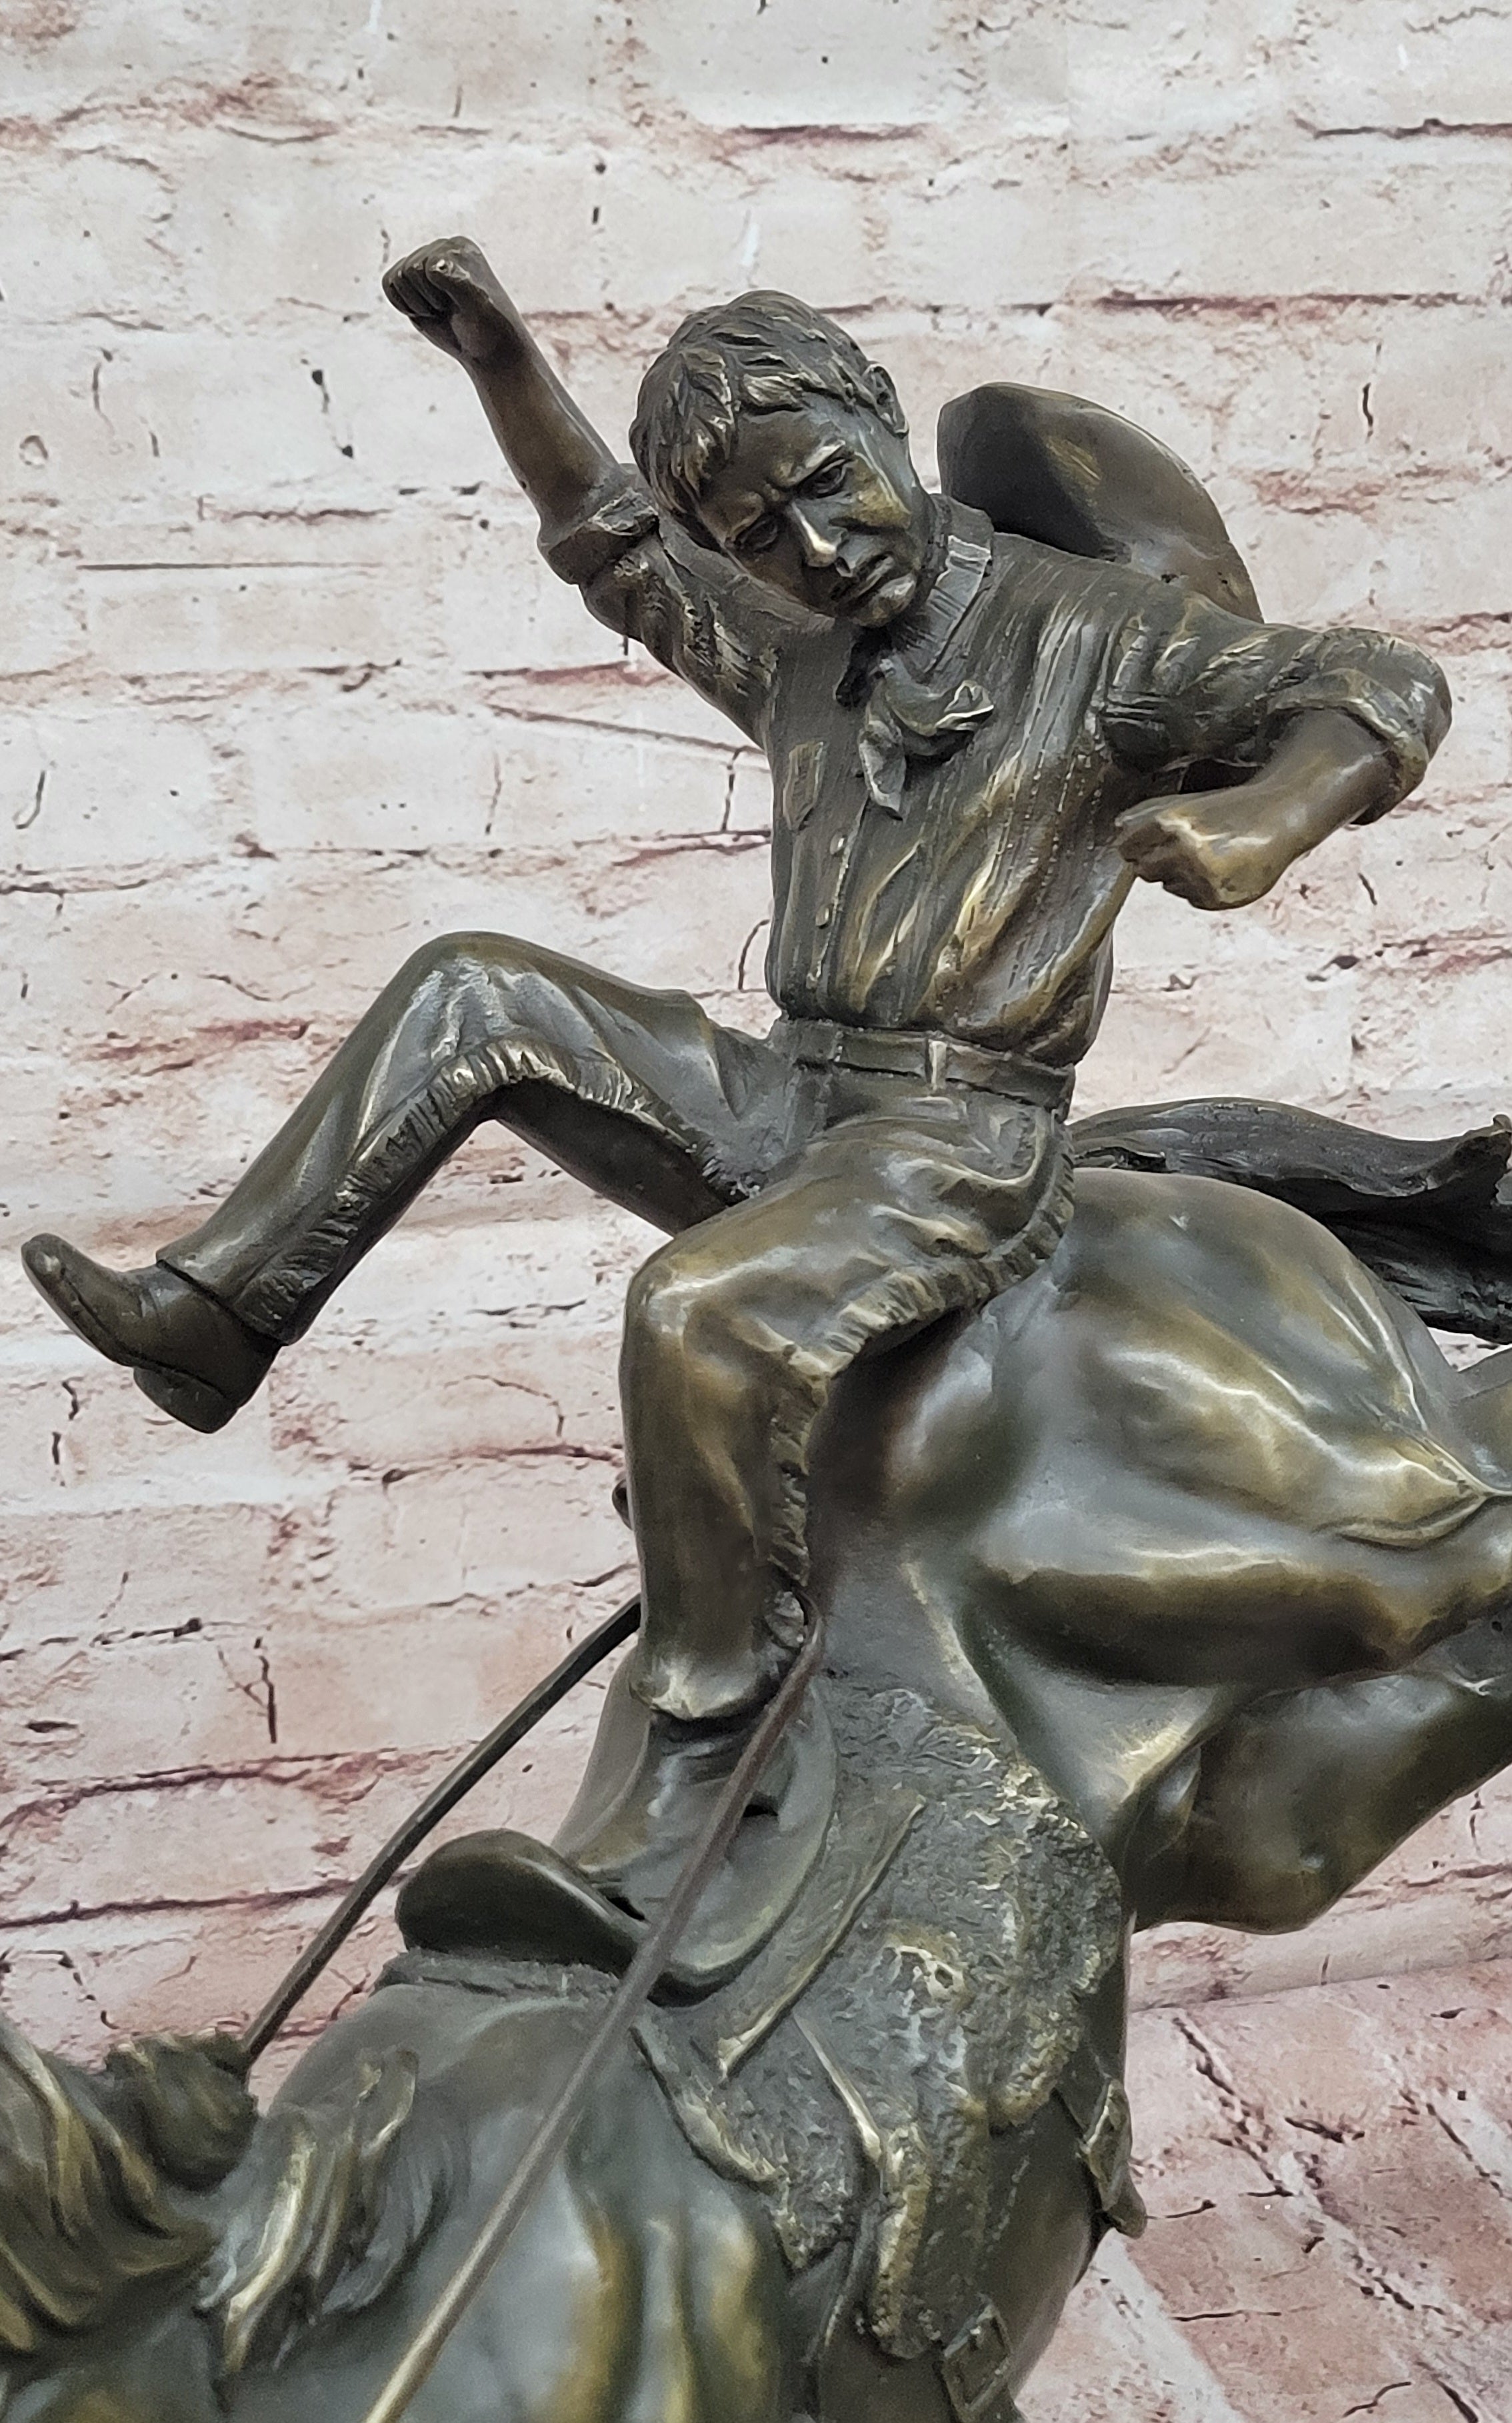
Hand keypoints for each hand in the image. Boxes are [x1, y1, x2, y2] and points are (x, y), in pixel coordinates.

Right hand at [382, 237, 519, 370]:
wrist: (485, 347)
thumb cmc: (487, 327)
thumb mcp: (478, 306)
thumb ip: (458, 282)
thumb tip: (434, 265)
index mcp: (459, 247)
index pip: (427, 264)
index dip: (437, 292)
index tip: (459, 304)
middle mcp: (440, 250)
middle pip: (409, 269)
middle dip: (426, 297)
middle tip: (447, 309)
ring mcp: (424, 265)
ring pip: (396, 277)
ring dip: (414, 302)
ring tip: (436, 310)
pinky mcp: (411, 282)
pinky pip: (388, 284)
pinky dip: (400, 303)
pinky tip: (422, 311)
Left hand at [1115, 786, 1299, 910]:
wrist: (1281, 818)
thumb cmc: (1232, 807)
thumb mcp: (1189, 801)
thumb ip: (1149, 813)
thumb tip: (1116, 827)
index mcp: (1172, 823)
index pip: (1127, 848)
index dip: (1134, 846)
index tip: (1143, 844)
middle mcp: (1183, 851)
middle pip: (1143, 870)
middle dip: (1155, 861)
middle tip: (1182, 849)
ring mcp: (1200, 877)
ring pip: (1167, 886)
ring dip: (1179, 875)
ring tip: (1208, 856)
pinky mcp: (1215, 898)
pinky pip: (1190, 899)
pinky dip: (1199, 888)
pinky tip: (1221, 869)